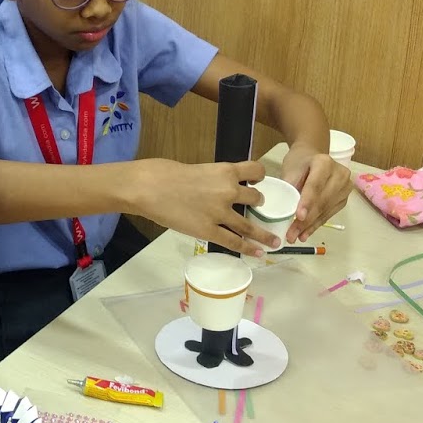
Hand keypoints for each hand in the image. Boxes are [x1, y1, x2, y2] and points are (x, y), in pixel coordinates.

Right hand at [125, 158, 279, 255]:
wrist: (149, 187)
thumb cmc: (165, 173)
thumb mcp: (197, 169)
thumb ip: (211, 179)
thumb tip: (214, 189)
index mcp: (225, 171)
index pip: (256, 171)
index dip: (260, 177)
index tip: (258, 182)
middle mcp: (228, 191)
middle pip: (256, 198)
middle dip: (258, 204)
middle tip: (256, 209)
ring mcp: (220, 213)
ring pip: (250, 225)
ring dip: (263, 234)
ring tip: (273, 242)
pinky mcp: (209, 231)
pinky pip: (234, 242)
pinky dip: (249, 248)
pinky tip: (259, 253)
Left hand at [280, 146, 350, 241]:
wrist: (311, 157)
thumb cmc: (299, 162)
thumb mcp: (291, 170)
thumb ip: (289, 188)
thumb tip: (284, 212)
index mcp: (324, 162)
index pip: (315, 185)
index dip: (307, 202)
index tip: (298, 217)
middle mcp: (340, 174)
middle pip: (322, 201)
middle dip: (306, 220)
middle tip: (291, 234)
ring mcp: (345, 187)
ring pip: (326, 210)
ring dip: (310, 226)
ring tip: (296, 236)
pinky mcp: (344, 199)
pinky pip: (329, 214)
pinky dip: (316, 225)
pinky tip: (305, 233)